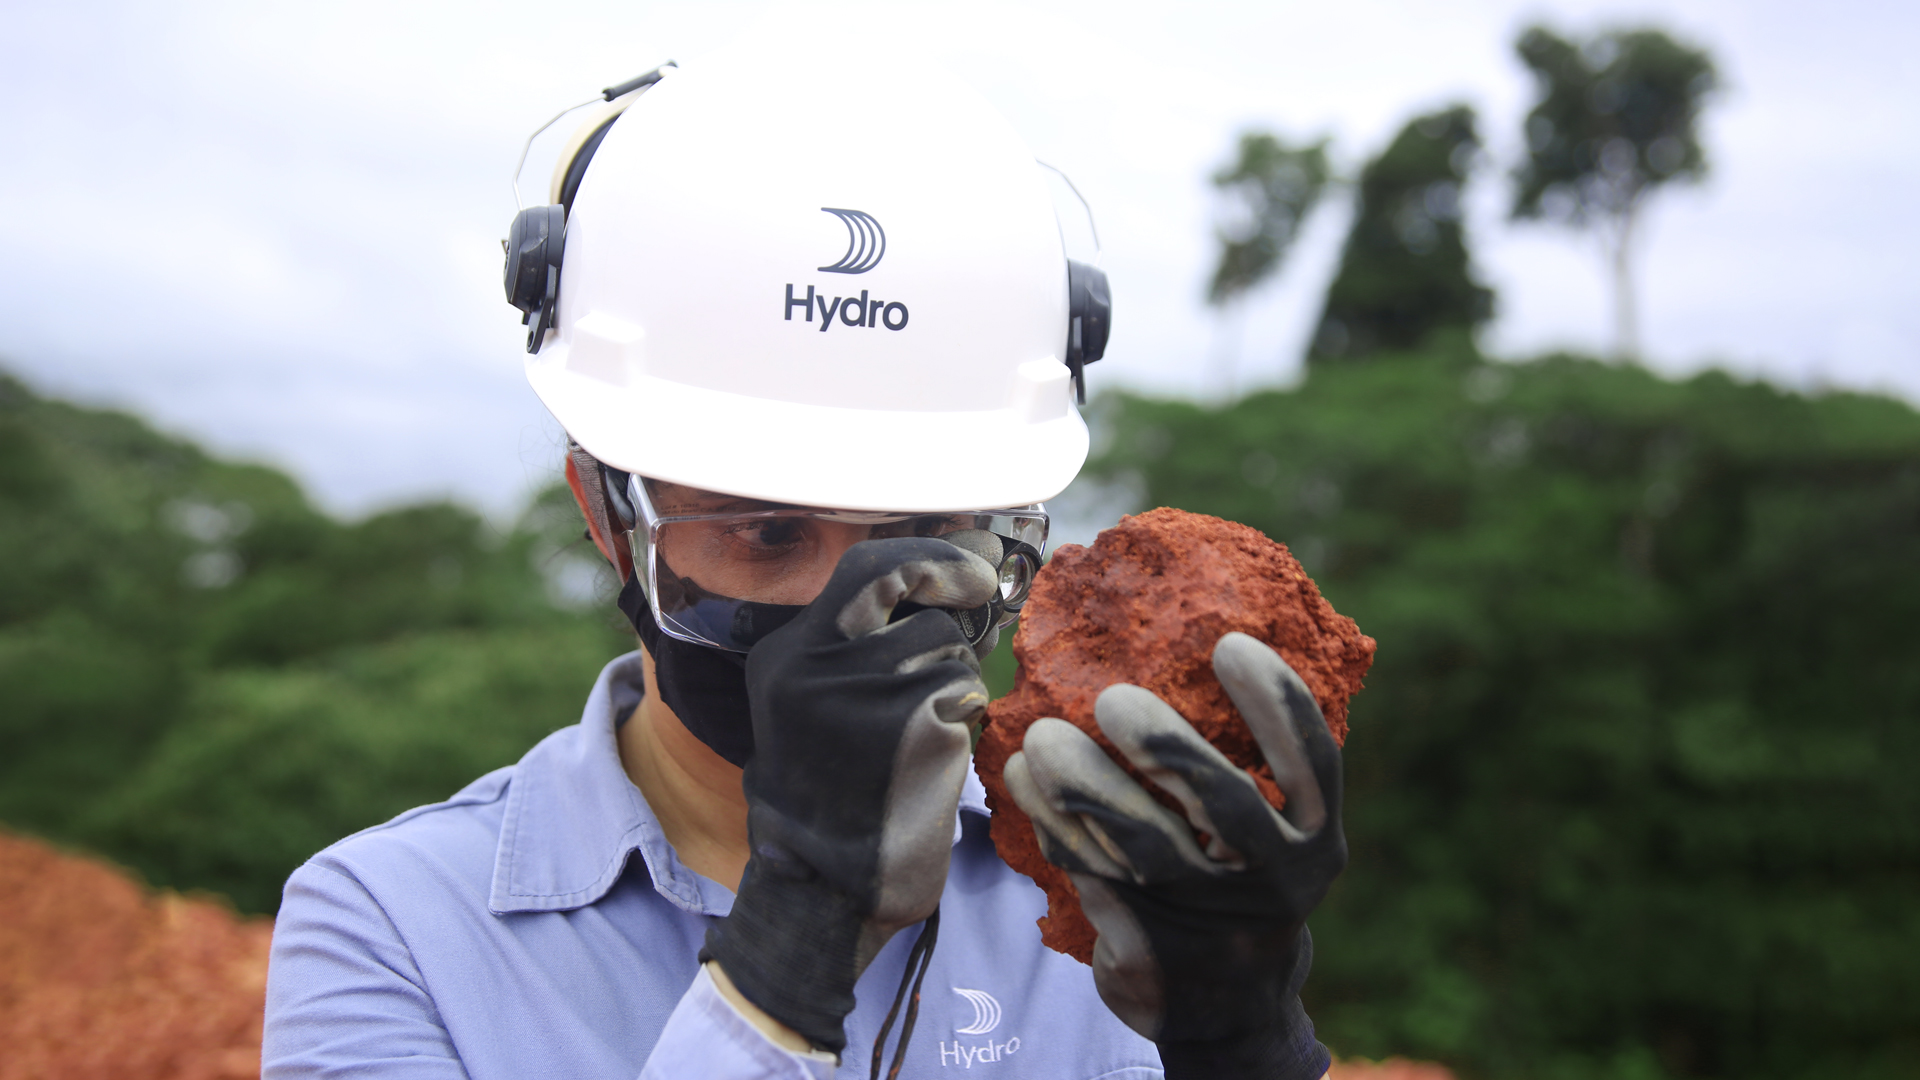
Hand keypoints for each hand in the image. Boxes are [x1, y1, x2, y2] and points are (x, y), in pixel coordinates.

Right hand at [702, 537, 999, 1054]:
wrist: (827, 890)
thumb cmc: (837, 798)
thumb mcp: (819, 709)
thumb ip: (867, 645)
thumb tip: (958, 574)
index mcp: (786, 657)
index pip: (860, 567)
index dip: (923, 553)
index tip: (965, 560)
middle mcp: (816, 666)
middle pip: (902, 583)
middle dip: (951, 577)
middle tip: (983, 584)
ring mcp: (864, 692)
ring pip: (944, 642)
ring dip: (952, 675)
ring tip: (924, 726)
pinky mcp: (912, 724)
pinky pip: (963, 688)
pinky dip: (963, 713)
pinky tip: (935, 752)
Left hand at [1004, 632, 1346, 1079]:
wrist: (1228, 1005)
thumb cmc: (1242, 881)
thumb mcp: (1279, 835)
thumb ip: (1256, 766)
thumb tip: (1183, 649)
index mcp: (1317, 839)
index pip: (1312, 763)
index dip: (1277, 701)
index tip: (1230, 644)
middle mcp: (1273, 880)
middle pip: (1227, 808)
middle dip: (1168, 747)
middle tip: (1113, 698)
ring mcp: (1208, 920)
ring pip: (1145, 849)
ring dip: (1087, 787)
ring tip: (1042, 739)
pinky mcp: (1148, 950)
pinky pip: (1093, 875)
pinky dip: (1053, 822)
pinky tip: (1022, 777)